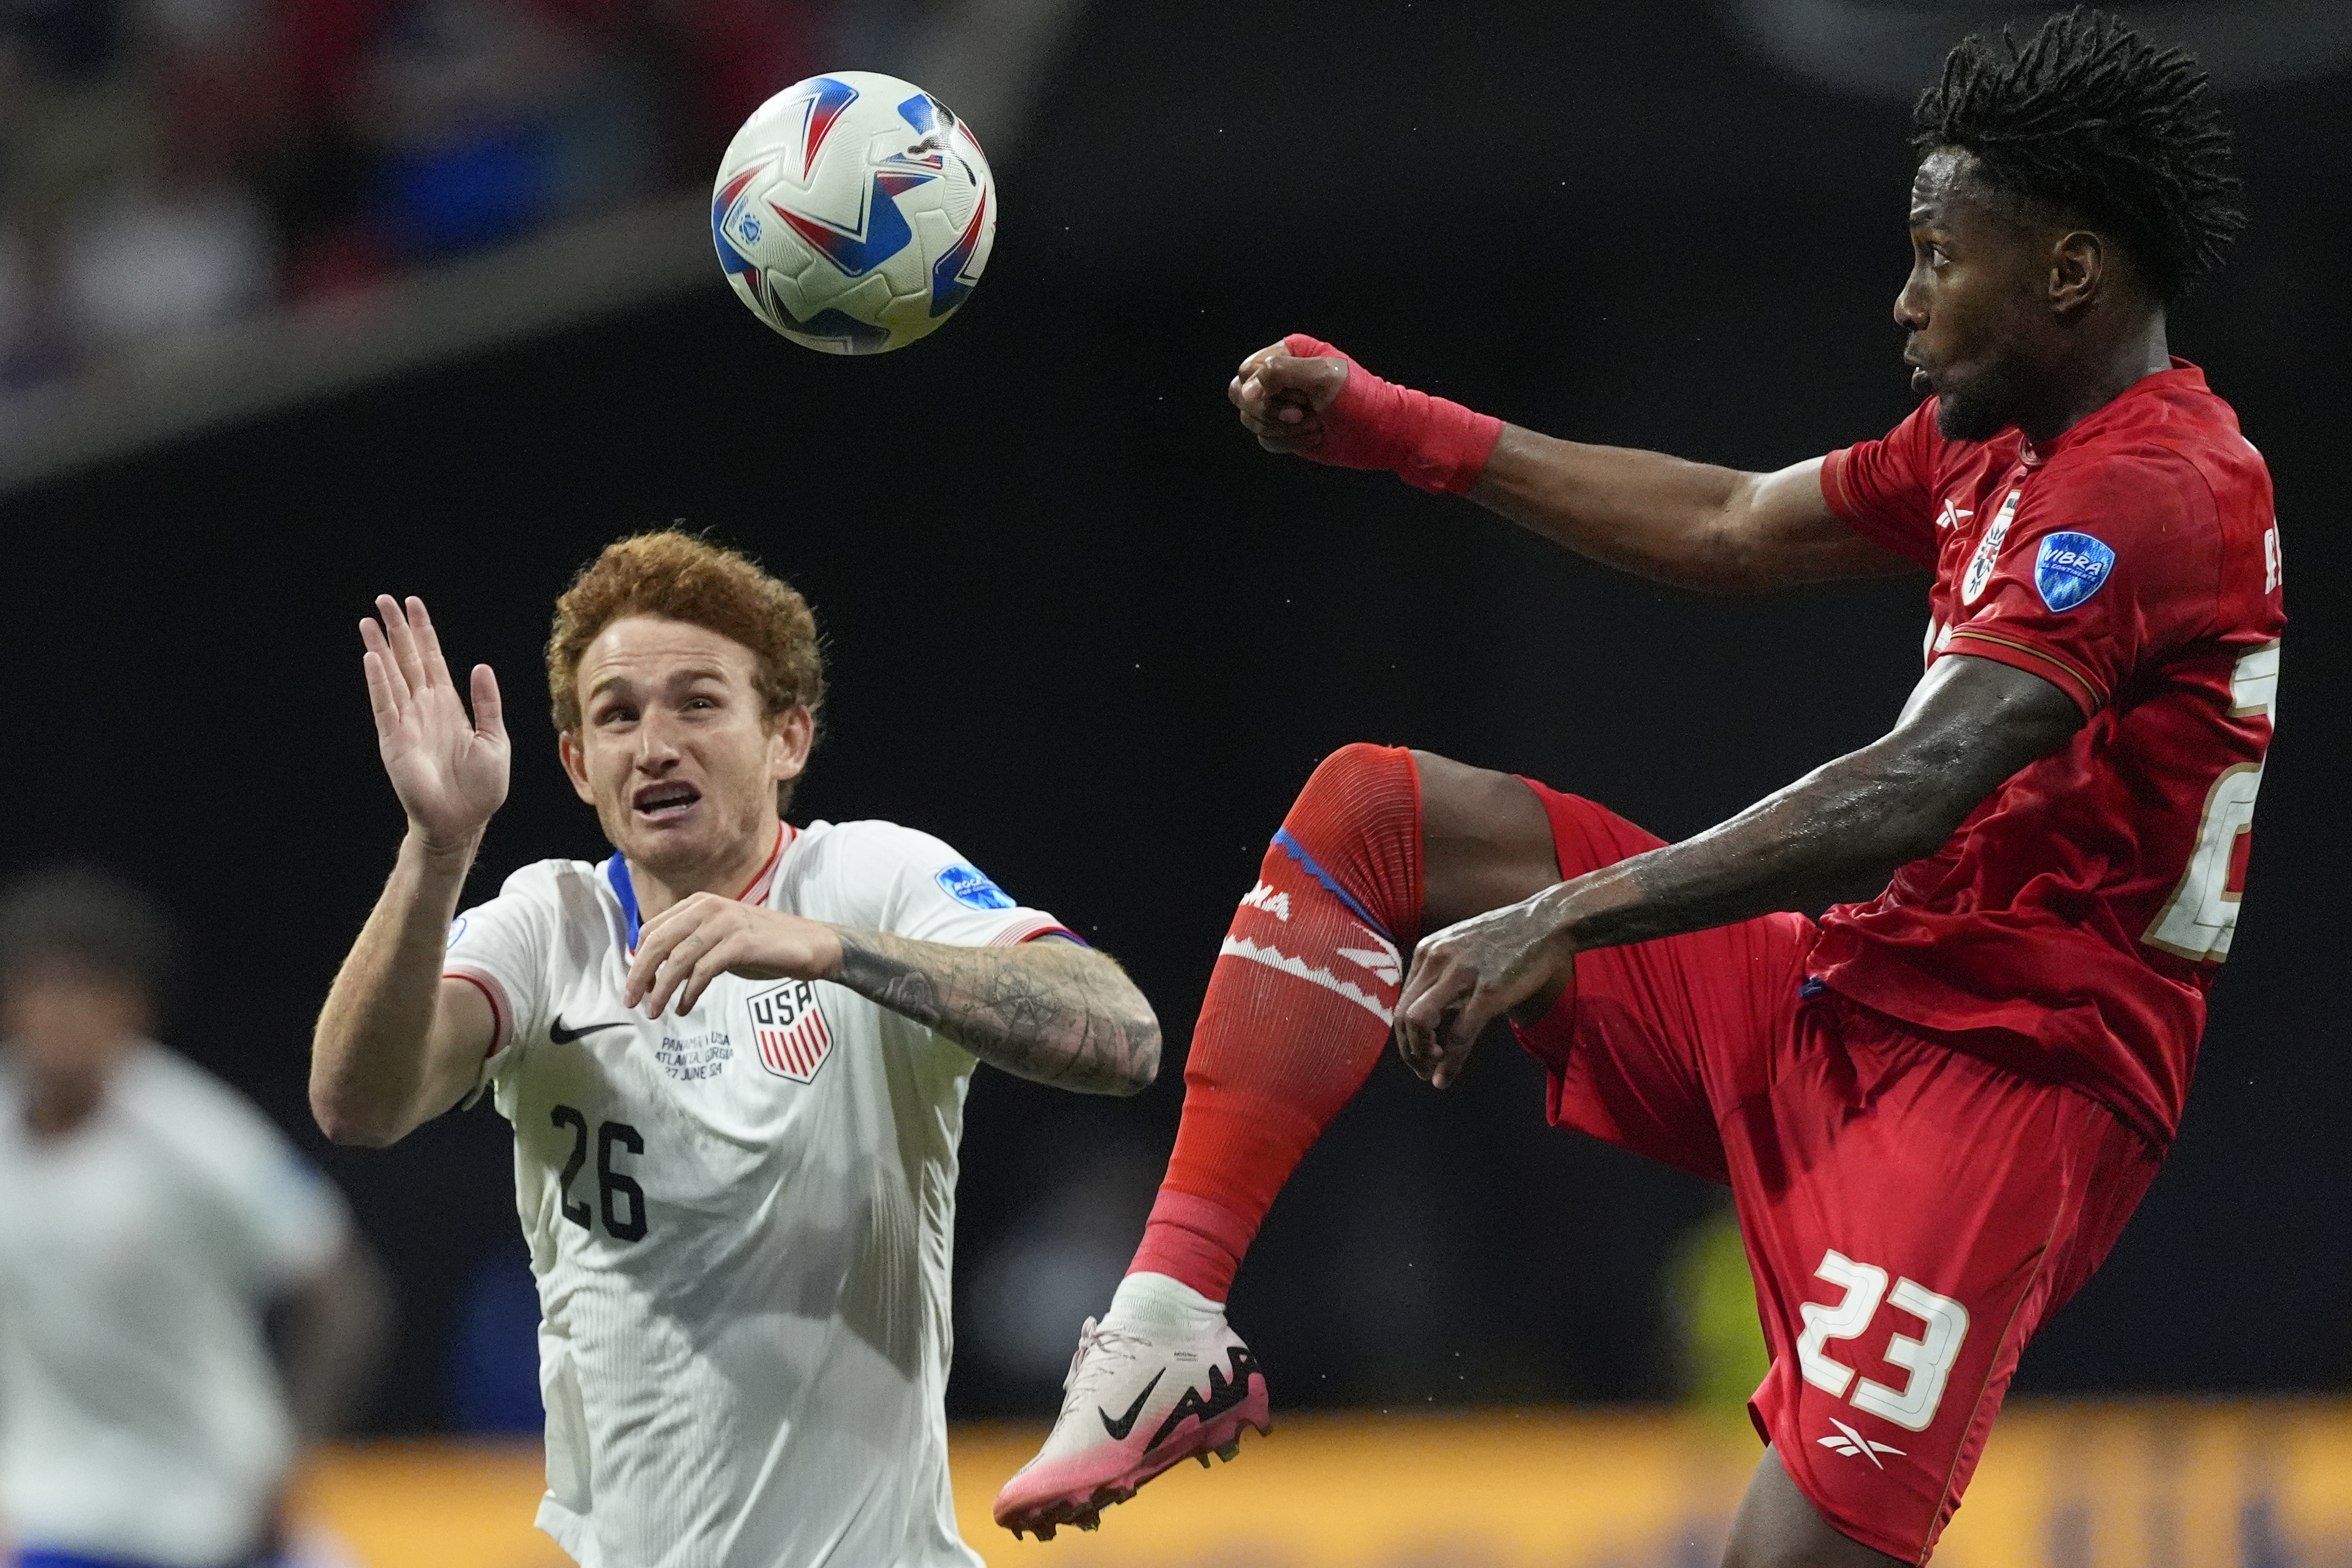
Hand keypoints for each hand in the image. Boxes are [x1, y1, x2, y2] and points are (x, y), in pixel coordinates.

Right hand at [360, 595, 508, 851]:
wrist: (463, 821)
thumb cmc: (481, 787)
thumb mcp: (495, 739)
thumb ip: (487, 704)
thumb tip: (480, 667)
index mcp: (449, 705)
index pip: (434, 659)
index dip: (424, 633)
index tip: (414, 605)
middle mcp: (425, 708)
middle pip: (408, 660)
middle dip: (397, 630)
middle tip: (384, 599)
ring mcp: (407, 722)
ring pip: (392, 675)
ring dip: (381, 648)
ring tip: (369, 619)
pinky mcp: (394, 740)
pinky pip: (384, 705)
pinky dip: (379, 681)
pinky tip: (372, 657)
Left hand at [624, 895, 842, 1017]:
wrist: (812, 945)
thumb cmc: (765, 945)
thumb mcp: (721, 939)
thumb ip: (692, 945)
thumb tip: (655, 970)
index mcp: (699, 903)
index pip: (652, 930)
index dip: (638, 959)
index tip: (636, 985)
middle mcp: (709, 907)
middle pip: (658, 943)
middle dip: (640, 975)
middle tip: (631, 1001)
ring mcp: (726, 923)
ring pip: (678, 959)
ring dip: (661, 990)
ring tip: (655, 1012)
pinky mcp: (741, 943)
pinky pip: (703, 971)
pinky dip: (689, 993)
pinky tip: (685, 1007)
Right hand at [1228, 336, 1349, 453]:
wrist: (1379, 431)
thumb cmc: (1357, 397)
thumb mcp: (1322, 375)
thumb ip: (1279, 373)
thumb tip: (1246, 392)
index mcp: (1287, 353)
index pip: (1248, 370)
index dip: (1263, 388)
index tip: (1299, 396)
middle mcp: (1278, 377)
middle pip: (1240, 395)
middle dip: (1270, 410)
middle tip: (1302, 413)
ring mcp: (1280, 405)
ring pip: (1251, 420)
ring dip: (1283, 429)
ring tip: (1314, 425)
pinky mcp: (1283, 430)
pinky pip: (1265, 440)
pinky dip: (1289, 443)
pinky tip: (1314, 437)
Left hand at [1393, 892, 1576, 1088]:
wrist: (1547, 923)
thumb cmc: (1507, 940)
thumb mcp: (1461, 947)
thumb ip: (1440, 974)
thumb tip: (1428, 1015)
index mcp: (1428, 951)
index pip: (1401, 1003)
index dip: (1404, 1037)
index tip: (1417, 1055)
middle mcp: (1437, 959)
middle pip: (1404, 1016)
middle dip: (1409, 1051)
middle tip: (1422, 1070)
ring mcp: (1462, 974)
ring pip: (1420, 1023)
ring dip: (1420, 1055)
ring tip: (1431, 1072)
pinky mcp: (1489, 991)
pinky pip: (1458, 1034)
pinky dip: (1448, 1061)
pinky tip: (1445, 1078)